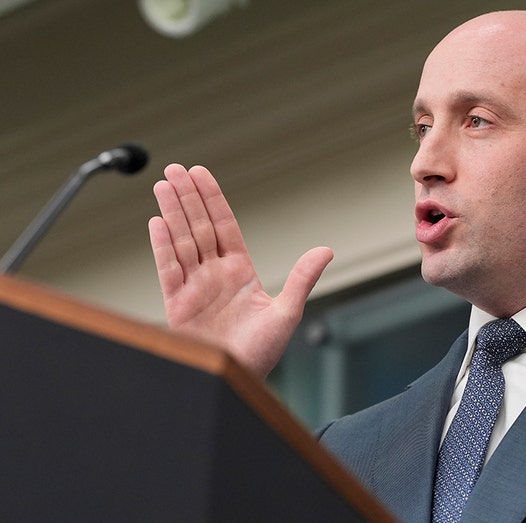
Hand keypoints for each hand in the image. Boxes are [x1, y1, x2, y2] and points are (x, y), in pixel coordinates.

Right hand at [148, 164, 332, 376]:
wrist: (238, 382)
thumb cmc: (262, 353)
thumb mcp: (287, 312)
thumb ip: (301, 278)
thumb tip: (326, 250)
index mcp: (240, 272)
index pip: (224, 226)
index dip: (212, 199)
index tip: (201, 173)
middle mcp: (214, 275)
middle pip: (199, 227)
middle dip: (187, 197)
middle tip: (175, 167)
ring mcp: (194, 288)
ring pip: (181, 242)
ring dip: (172, 213)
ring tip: (162, 184)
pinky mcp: (178, 305)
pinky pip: (168, 270)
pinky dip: (162, 246)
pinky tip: (157, 221)